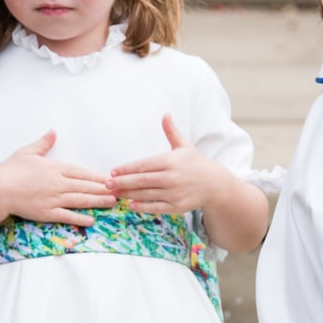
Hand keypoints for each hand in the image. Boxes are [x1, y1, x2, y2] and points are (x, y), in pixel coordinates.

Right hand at [0, 130, 114, 225]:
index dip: (98, 176)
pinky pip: (67, 216)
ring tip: (111, 202)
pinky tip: (91, 219)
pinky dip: (80, 218)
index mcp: (55, 168)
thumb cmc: (9, 171)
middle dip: (104, 189)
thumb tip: (53, 131)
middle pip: (85, 186)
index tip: (111, 178)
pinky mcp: (47, 213)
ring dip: (97, 201)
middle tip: (120, 191)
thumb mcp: (26, 152)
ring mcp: (53, 199)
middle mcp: (58, 184)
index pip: (82, 172)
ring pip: (80, 200)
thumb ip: (43, 143)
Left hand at [108, 114, 224, 213]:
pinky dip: (143, 206)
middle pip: (142, 180)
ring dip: (128, 194)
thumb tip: (165, 114)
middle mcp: (172, 177)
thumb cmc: (195, 164)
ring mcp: (174, 193)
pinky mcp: (177, 207)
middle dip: (123, 182)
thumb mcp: (184, 146)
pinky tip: (131, 204)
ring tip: (115, 193)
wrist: (214, 185)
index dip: (127, 168)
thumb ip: (172, 132)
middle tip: (107, 183)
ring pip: (146, 194)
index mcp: (171, 161)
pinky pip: (156, 207)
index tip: (113, 171)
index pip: (144, 165)